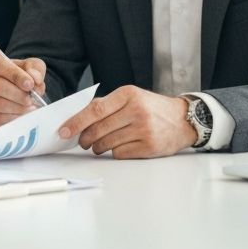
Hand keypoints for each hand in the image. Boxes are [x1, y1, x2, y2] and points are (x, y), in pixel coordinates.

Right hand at [0, 54, 46, 128]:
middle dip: (17, 95)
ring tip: (28, 109)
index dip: (15, 75)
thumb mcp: (27, 68)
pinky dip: (9, 118)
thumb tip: (35, 79)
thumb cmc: (16, 78)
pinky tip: (19, 116)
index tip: (30, 84)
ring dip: (16, 108)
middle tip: (31, 100)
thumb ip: (34, 68)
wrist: (5, 94)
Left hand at [58, 85, 194, 158]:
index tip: (64, 130)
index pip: (95, 109)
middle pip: (98, 129)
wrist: (183, 120)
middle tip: (81, 141)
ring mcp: (144, 130)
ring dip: (97, 147)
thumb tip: (78, 117)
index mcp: (128, 94)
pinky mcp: (149, 147)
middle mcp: (136, 111)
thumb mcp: (131, 97)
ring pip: (106, 143)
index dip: (76, 121)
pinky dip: (113, 152)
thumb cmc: (152, 108)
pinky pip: (119, 153)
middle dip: (84, 138)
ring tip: (99, 144)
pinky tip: (118, 146)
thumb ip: (107, 105)